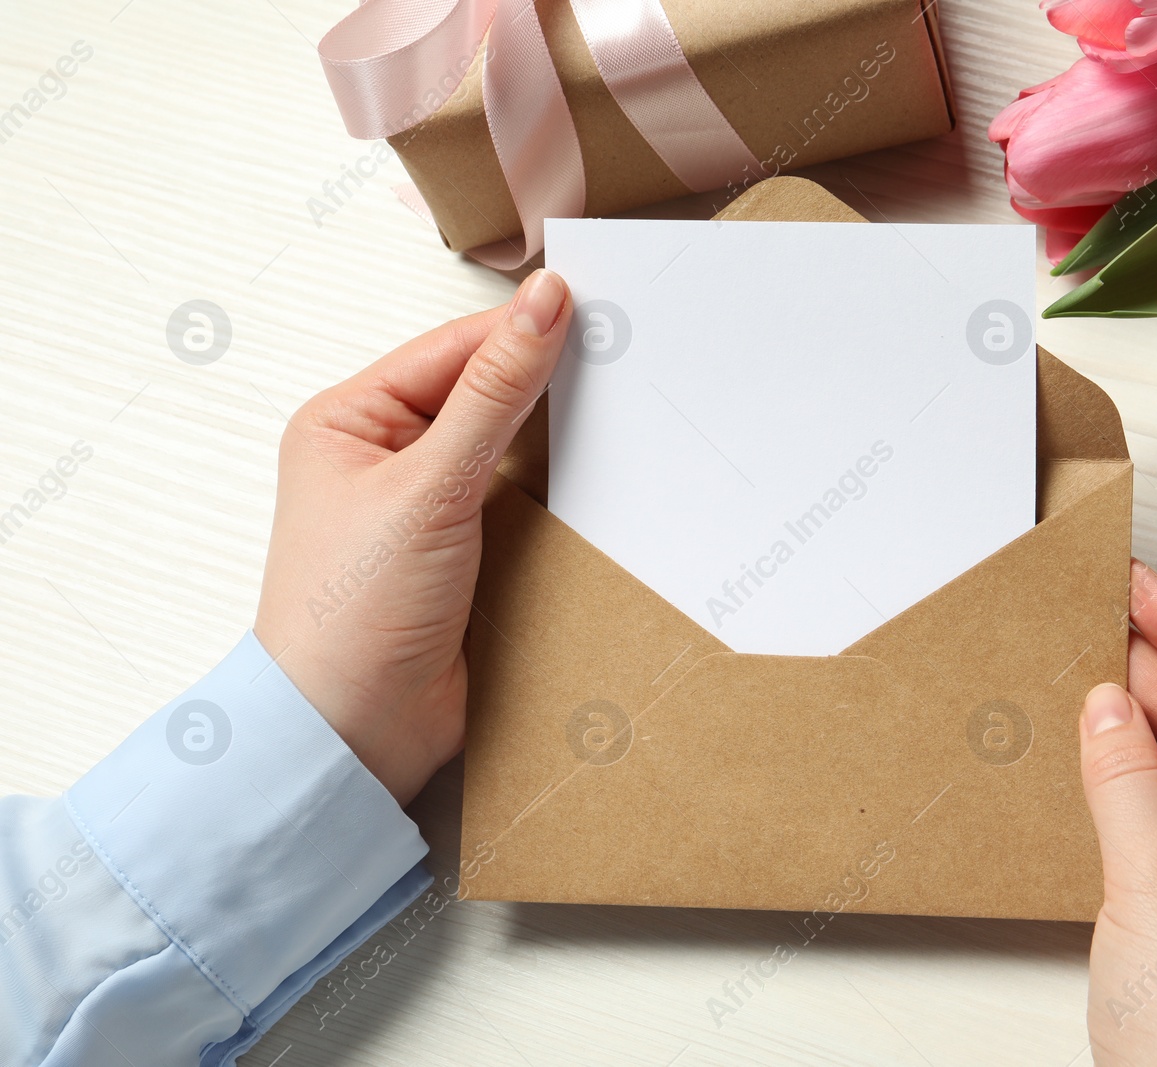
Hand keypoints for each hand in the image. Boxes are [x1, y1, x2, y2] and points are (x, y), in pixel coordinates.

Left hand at [254, 269, 571, 804]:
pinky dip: (559, 492)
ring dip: (556, 442)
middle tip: (620, 359)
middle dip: (545, 384)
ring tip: (621, 413)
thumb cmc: (351, 613)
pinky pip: (521, 503)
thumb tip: (543, 304)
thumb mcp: (429, 486)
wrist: (354, 733)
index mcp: (349, 420)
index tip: (595, 309)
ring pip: (509, 448)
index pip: (452, 352)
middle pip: (482, 394)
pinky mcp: (466, 556)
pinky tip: (600, 480)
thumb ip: (493, 394)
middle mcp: (384, 457)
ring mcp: (427, 509)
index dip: (522, 331)